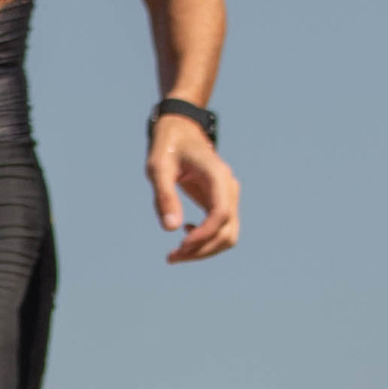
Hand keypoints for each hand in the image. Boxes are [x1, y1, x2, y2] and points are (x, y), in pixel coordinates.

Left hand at [147, 122, 239, 263]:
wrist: (182, 131)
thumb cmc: (168, 147)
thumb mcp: (158, 168)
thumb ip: (164, 196)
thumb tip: (171, 229)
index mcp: (217, 176)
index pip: (221, 214)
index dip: (203, 235)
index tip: (180, 245)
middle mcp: (228, 188)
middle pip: (228, 231)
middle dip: (202, 249)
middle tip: (172, 257)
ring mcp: (228, 196)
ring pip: (228, 234)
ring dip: (205, 250)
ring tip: (176, 254)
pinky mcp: (222, 201)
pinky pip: (222, 229)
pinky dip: (206, 240)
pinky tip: (185, 233)